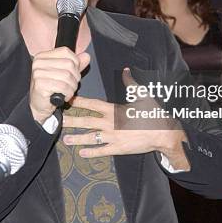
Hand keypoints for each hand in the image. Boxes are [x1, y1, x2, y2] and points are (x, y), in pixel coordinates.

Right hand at [29, 47, 89, 124]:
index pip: (66, 52)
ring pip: (67, 76)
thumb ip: (75, 65)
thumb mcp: (64, 74)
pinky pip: (63, 86)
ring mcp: (38, 73)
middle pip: (69, 64)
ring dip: (72, 87)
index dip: (75, 63)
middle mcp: (38, 63)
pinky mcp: (40, 85)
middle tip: (70, 85)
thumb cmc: (50, 90)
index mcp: (42, 56)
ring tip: (67, 92)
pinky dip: (68, 93)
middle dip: (75, 77)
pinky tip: (63, 97)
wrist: (38, 106)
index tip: (72, 74)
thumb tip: (86, 56)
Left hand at [62, 69, 188, 169]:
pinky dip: (91, 152)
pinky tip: (81, 153)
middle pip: (86, 121)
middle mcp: (110, 123)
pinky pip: (101, 150)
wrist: (162, 133)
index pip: (92, 104)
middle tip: (59, 121)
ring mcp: (113, 137)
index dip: (78, 102)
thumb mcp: (142, 96)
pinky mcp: (118, 148)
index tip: (67, 100)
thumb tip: (125, 70)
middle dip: (71, 121)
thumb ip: (130, 83)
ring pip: (91, 137)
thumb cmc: (152, 114)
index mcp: (114, 109)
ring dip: (77, 138)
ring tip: (66, 139)